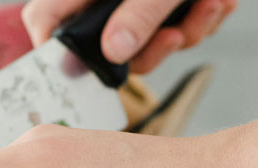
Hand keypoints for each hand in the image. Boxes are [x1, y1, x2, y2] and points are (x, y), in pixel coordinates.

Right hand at [22, 0, 236, 72]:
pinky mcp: (160, 9)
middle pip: (106, 48)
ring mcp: (131, 6)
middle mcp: (103, 0)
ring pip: (145, 44)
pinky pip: (173, 31)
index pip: (45, 20)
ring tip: (207, 4)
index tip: (76, 71)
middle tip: (174, 35)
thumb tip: (114, 52)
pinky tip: (213, 1)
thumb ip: (139, 13)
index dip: (52, 50)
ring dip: (186, 32)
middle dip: (150, 49)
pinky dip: (198, 20)